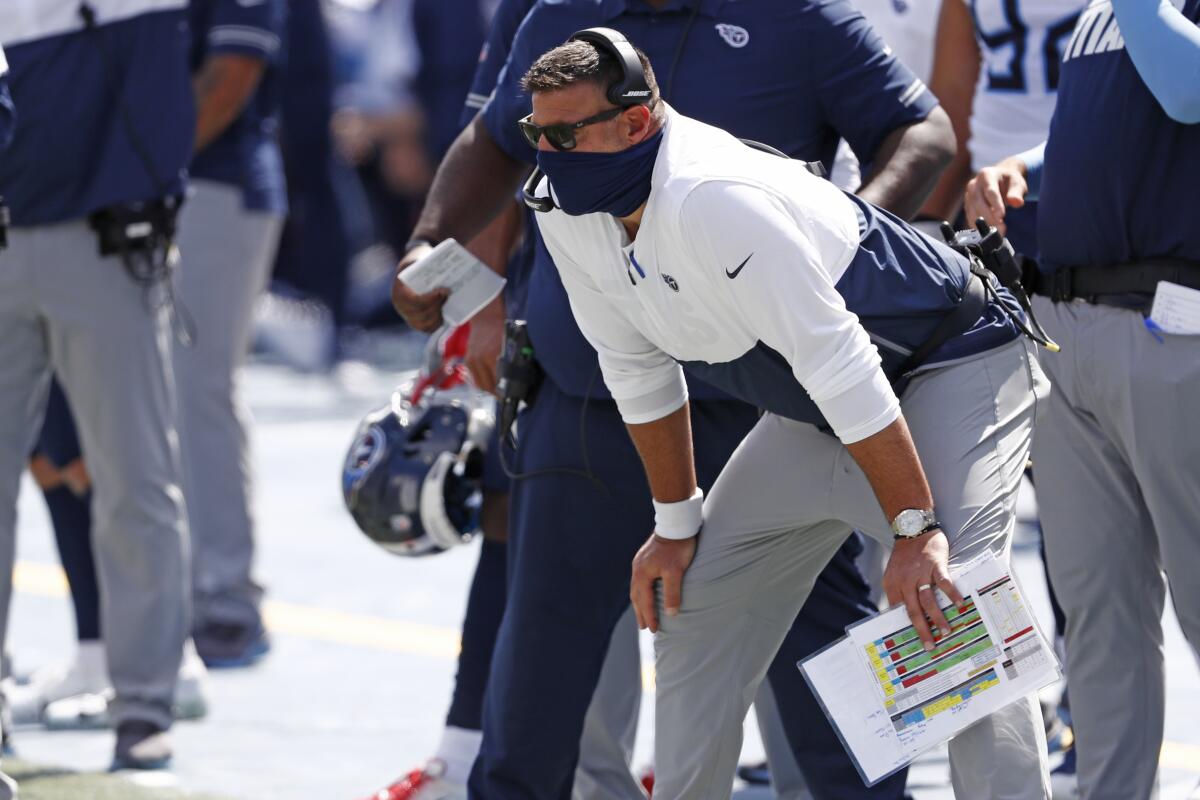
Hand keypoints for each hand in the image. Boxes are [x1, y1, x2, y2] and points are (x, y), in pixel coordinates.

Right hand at [391, 243, 447, 331]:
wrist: (411, 269)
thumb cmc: (416, 263)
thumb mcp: (417, 258)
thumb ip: (423, 264)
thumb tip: (438, 273)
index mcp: (399, 292)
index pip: (414, 301)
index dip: (430, 299)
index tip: (442, 291)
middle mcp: (401, 306)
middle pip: (420, 314)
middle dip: (436, 306)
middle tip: (448, 295)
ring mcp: (407, 315)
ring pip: (423, 324)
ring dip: (437, 317)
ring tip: (446, 307)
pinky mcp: (415, 321)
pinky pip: (425, 328)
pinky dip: (435, 325)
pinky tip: (443, 317)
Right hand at [466, 296, 505, 394]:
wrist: (486, 316)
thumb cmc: (501, 328)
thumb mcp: (511, 344)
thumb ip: (512, 362)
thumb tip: (518, 378)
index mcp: (492, 356)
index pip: (497, 382)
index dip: (503, 392)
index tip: (509, 397)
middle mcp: (479, 360)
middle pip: (487, 386)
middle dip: (496, 394)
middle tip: (504, 397)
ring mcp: (472, 360)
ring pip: (479, 384)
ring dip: (488, 389)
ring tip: (497, 391)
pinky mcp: (468, 359)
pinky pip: (474, 377)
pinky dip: (482, 381)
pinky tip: (490, 381)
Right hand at [630, 533, 696, 632]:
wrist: (675, 524)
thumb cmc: (677, 548)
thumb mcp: (676, 572)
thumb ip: (672, 593)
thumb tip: (671, 614)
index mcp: (642, 574)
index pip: (644, 601)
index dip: (649, 616)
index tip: (653, 630)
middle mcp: (638, 569)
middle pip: (636, 596)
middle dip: (640, 612)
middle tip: (643, 627)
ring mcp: (640, 563)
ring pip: (637, 588)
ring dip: (640, 602)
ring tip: (643, 613)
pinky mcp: (645, 558)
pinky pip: (641, 580)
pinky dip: (643, 591)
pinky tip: (647, 591)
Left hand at [882, 531, 964, 651]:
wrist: (912, 529)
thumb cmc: (905, 556)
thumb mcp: (894, 574)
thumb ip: (898, 593)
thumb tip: (904, 616)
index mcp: (893, 585)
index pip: (898, 612)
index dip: (906, 628)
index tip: (914, 643)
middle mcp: (905, 581)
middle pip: (913, 611)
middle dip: (922, 630)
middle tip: (930, 646)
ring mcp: (920, 573)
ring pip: (928, 600)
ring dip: (938, 617)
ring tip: (946, 631)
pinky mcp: (935, 565)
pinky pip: (944, 583)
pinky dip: (952, 594)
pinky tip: (960, 605)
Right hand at [963, 157, 1028, 234]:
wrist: (1001, 179)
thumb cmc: (1010, 181)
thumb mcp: (1018, 183)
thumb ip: (1017, 193)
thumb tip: (1017, 202)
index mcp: (986, 175)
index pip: (990, 191)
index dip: (995, 204)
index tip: (1001, 216)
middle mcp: (974, 184)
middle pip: (978, 202)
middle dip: (989, 217)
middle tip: (1000, 229)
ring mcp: (968, 195)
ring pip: (972, 211)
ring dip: (983, 224)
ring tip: (996, 232)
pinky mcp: (968, 206)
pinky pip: (970, 217)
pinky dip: (978, 226)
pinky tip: (988, 232)